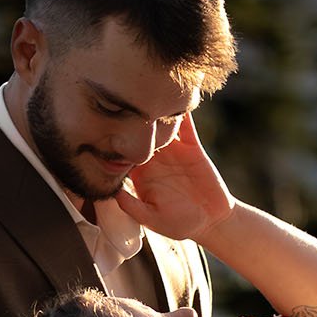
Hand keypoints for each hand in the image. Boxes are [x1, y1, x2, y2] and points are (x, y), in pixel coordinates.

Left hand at [116, 110, 231, 243]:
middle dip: (130, 116)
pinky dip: (182, 112)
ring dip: (154, 109)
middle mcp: (153, 156)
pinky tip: (176, 98)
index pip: (120, 149)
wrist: (212, 221)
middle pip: (137, 130)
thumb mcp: (153, 220)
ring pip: (160, 124)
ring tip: (147, 93)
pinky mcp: (192, 145)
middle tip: (123, 100)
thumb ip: (133, 207)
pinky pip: (186, 125)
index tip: (104, 125)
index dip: (112, 137)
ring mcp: (172, 149)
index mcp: (139, 171)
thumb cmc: (180, 224)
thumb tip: (114, 192)